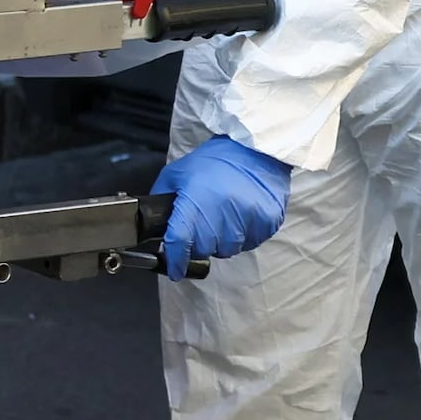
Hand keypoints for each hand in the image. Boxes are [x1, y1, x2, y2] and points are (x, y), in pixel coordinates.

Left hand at [157, 137, 289, 276]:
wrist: (254, 149)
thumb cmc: (214, 161)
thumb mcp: (177, 173)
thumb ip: (161, 198)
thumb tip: (153, 224)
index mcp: (195, 201)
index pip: (180, 241)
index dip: (175, 259)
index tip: (175, 270)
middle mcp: (222, 213)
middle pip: (204, 249)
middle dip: (198, 243)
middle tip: (202, 225)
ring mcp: (247, 219)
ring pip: (227, 249)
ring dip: (221, 241)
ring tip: (223, 218)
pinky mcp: (267, 222)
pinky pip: (249, 243)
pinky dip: (242, 236)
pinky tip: (240, 216)